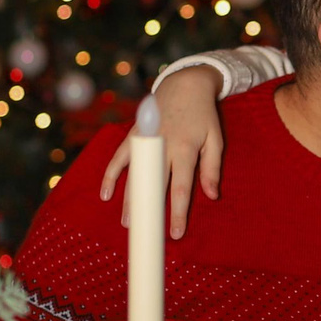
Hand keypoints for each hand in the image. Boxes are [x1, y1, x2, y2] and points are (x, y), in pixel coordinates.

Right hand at [103, 67, 227, 238]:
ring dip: (128, 199)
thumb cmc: (203, 115)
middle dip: (150, 212)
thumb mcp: (215, 139)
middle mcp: (163, 145)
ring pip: (134, 175)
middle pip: (154, 185)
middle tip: (146, 235)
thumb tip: (211, 196)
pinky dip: (111, 175)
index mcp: (185, 149)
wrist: (185, 84)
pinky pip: (118, 157)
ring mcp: (145, 139)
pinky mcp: (133, 134)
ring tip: (126, 223)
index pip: (181, 188)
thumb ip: (211, 168)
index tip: (176, 234)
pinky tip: (106, 194)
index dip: (178, 213)